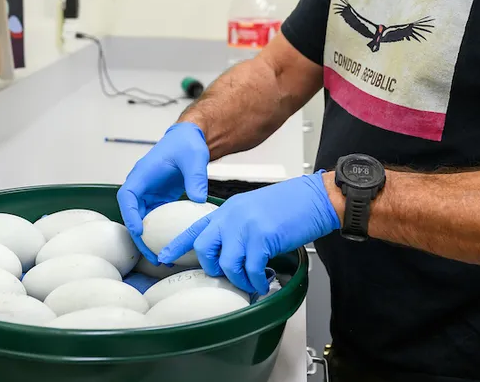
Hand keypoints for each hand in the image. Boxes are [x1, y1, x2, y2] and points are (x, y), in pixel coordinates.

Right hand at [117, 122, 210, 263]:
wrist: (189, 139)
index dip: (130, 214)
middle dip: (139, 237)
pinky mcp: (158, 200)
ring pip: (142, 221)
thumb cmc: (187, 144)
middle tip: (153, 256)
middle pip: (132, 214)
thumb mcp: (194, 158)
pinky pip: (154, 221)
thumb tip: (199, 200)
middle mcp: (141, 186)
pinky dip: (159, 235)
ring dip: (148, 240)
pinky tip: (169, 247)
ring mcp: (148, 194)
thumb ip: (196, 177)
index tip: (139, 231)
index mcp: (142, 174)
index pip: (127, 196)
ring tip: (160, 259)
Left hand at [157, 172, 340, 295]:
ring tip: (252, 281)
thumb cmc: (291, 206)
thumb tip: (230, 253)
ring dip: (239, 279)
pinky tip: (264, 281)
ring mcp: (245, 226)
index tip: (163, 258)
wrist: (316, 197)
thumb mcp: (254, 210)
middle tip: (230, 275)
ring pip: (227, 264)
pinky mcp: (262, 237)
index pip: (195, 228)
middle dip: (214, 268)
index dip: (177, 246)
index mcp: (228, 209)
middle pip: (205, 249)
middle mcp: (231, 216)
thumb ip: (237, 226)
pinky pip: (250, 269)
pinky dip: (256, 281)